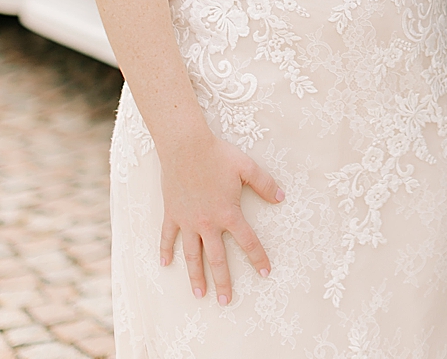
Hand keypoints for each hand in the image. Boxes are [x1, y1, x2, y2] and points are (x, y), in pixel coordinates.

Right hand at [156, 129, 281, 303]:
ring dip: (195, 275)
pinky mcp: (172, 213)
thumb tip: (282, 197)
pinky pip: (167, 236)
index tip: (265, 273)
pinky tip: (165, 264)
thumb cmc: (216, 154)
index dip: (258, 258)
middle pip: (217, 258)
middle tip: (226, 301)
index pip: (248, 242)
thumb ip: (265, 184)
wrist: (184, 145)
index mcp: (228, 213)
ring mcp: (187, 220)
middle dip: (223, 281)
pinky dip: (165, 250)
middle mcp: (208, 223)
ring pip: (192, 254)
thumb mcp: (246, 166)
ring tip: (199, 294)